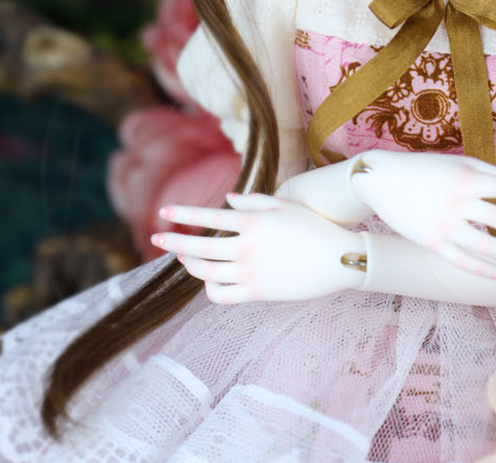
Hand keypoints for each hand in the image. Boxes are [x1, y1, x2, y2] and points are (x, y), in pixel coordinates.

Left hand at [151, 193, 366, 303]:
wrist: (338, 259)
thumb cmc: (312, 226)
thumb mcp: (284, 205)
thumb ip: (253, 201)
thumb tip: (227, 200)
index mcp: (252, 223)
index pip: (208, 218)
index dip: (183, 215)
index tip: (163, 212)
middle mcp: (247, 248)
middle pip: (199, 248)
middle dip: (175, 243)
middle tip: (158, 239)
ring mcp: (250, 273)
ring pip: (207, 273)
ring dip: (190, 265)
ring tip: (183, 258)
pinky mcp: (257, 293)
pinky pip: (223, 295)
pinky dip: (210, 289)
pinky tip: (206, 282)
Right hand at [350, 150, 495, 279]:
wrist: (381, 180)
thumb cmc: (423, 168)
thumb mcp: (456, 162)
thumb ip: (486, 171)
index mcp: (466, 178)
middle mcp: (457, 201)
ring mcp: (444, 224)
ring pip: (485, 245)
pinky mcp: (431, 242)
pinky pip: (461, 260)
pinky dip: (482, 269)